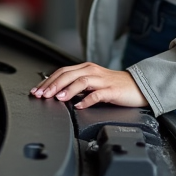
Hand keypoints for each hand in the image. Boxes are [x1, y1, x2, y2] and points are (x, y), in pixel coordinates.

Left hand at [31, 63, 147, 109]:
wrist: (138, 87)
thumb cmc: (115, 86)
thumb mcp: (93, 83)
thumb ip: (77, 86)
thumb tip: (57, 93)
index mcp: (86, 68)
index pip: (62, 72)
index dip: (48, 80)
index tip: (37, 90)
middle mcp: (92, 71)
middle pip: (69, 74)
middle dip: (53, 85)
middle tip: (42, 95)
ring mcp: (103, 80)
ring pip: (81, 81)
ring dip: (67, 89)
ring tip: (58, 98)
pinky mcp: (112, 90)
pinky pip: (98, 94)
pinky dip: (87, 100)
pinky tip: (79, 106)